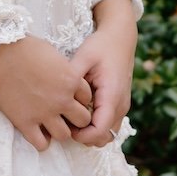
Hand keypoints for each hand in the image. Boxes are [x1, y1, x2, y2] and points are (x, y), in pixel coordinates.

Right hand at [0, 35, 92, 151]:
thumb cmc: (25, 47)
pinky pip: (41, 144)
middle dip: (75, 117)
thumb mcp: (53, 54)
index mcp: (71, 80)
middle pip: (83, 120)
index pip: (87, 98)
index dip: (79, 97)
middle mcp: (62, 99)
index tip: (70, 95)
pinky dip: (42, 141)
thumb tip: (67, 80)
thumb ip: (65, 71)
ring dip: (60, 130)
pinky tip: (37, 131)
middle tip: (65, 113)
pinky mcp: (25, 122)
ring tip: (51, 123)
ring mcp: (44, 113)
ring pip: (64, 135)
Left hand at [70, 0, 136, 147]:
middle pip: (103, 137)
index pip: (99, 130)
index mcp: (112, 95)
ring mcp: (122, 107)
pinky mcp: (118, 105)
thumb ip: (72, 76)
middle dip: (84, 136)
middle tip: (65, 121)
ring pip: (107, 134)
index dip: (82, 135)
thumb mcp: (84, 56)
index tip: (65, 125)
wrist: (120, 37)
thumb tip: (54, 91)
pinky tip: (80, 111)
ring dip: (90, 132)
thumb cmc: (102, 45)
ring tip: (71, 117)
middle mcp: (120, 106)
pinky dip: (96, 125)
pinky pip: (108, 124)